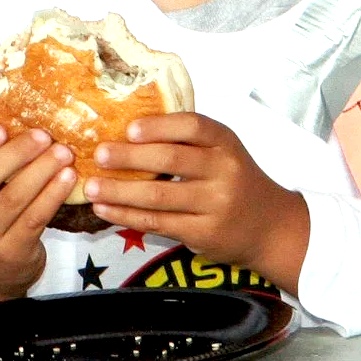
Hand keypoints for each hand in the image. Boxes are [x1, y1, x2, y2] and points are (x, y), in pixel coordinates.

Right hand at [0, 125, 76, 312]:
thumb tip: (20, 118)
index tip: (0, 127)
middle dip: (17, 153)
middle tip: (43, 135)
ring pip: (14, 198)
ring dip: (42, 170)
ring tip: (64, 152)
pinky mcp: (12, 253)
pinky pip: (35, 218)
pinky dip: (53, 194)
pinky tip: (68, 178)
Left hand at [86, 113, 309, 294]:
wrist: (270, 226)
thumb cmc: (233, 179)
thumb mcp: (222, 151)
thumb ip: (187, 140)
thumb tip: (124, 129)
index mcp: (225, 142)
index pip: (192, 126)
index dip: (159, 126)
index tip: (129, 128)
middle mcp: (224, 172)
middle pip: (171, 160)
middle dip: (129, 157)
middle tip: (98, 154)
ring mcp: (215, 206)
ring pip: (158, 197)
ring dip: (119, 191)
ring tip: (90, 187)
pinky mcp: (204, 234)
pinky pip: (157, 223)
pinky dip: (126, 216)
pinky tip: (105, 210)